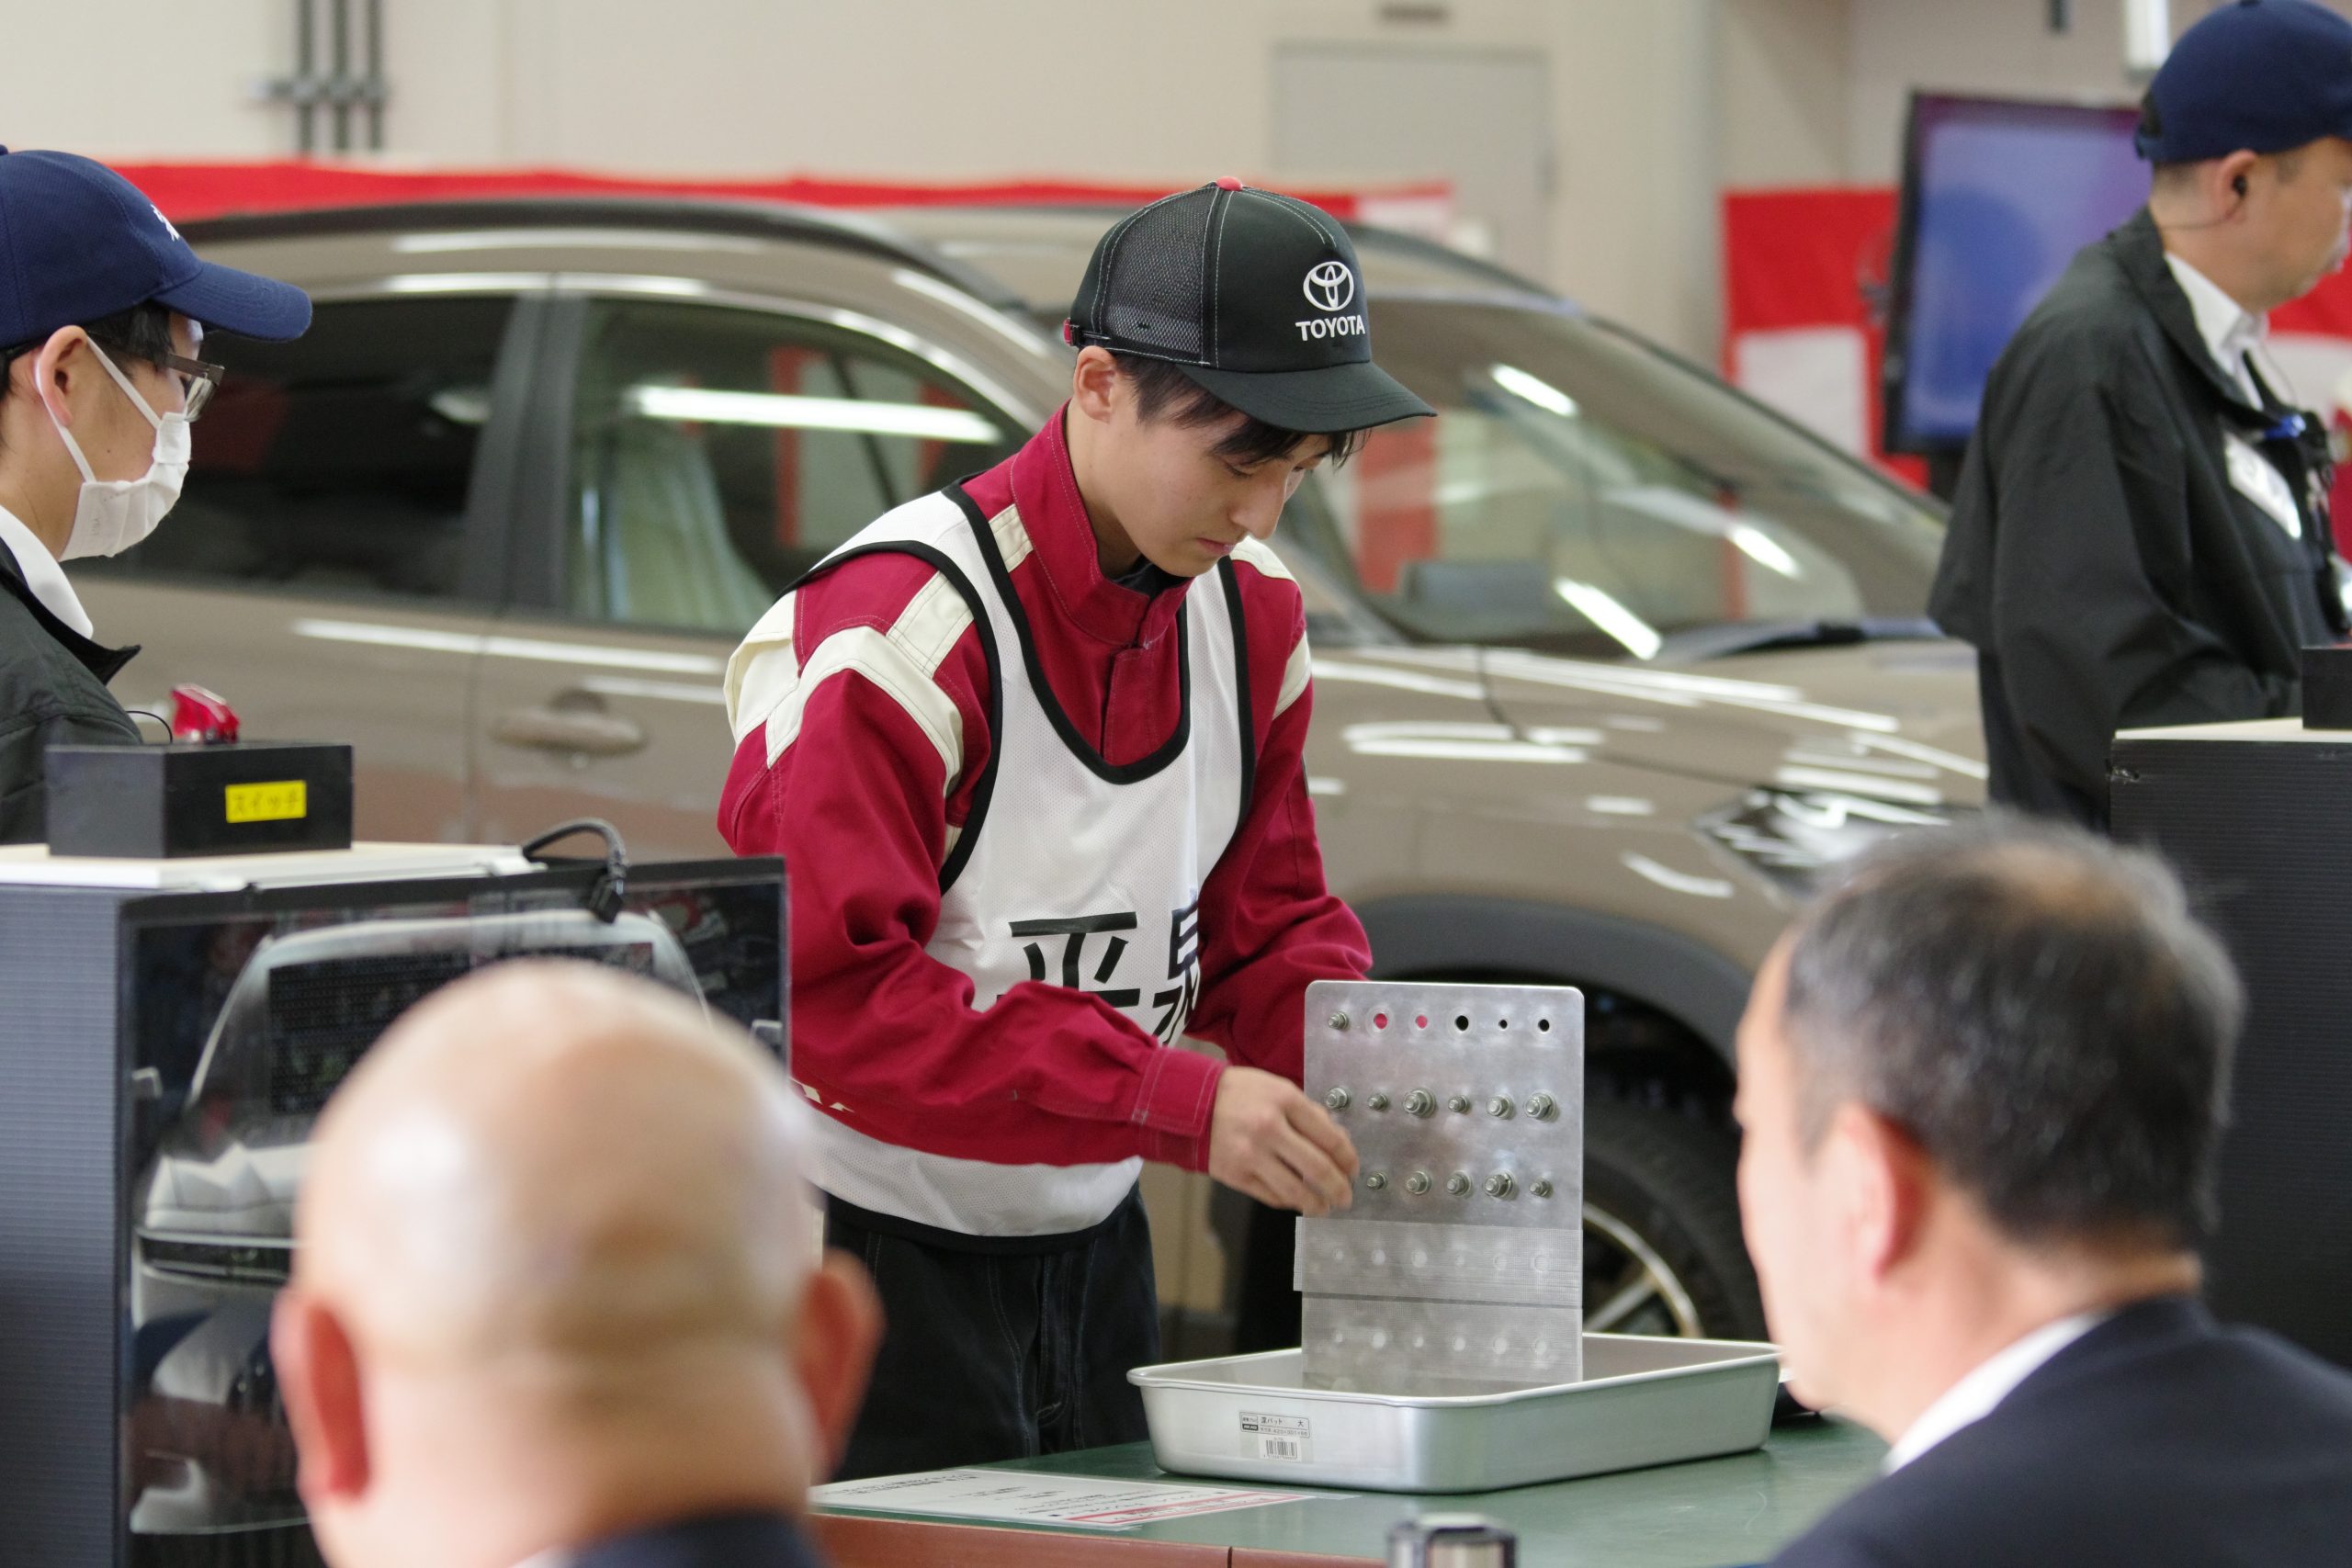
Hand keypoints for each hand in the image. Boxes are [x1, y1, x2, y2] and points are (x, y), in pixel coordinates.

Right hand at [1207, 1067, 1359, 1215]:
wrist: (1191, 1102)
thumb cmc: (1241, 1093)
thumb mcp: (1278, 1089)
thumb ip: (1309, 1114)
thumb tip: (1339, 1143)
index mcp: (1284, 1101)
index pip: (1329, 1137)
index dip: (1348, 1158)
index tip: (1353, 1169)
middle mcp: (1268, 1128)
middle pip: (1317, 1168)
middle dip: (1338, 1188)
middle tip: (1346, 1197)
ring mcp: (1250, 1154)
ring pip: (1295, 1190)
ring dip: (1316, 1204)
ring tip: (1325, 1208)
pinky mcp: (1235, 1174)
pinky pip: (1271, 1196)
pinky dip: (1289, 1202)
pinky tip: (1297, 1202)